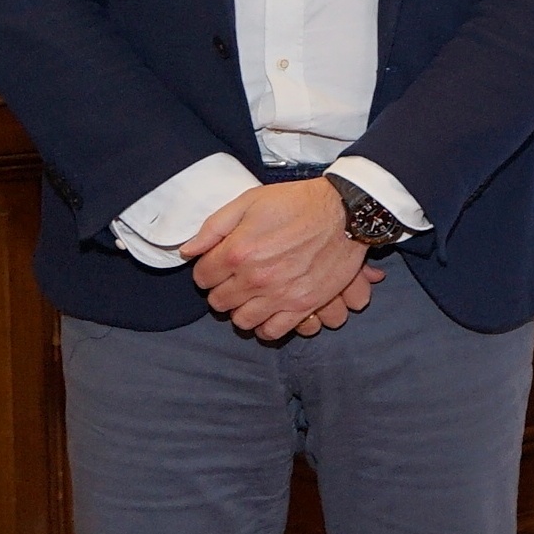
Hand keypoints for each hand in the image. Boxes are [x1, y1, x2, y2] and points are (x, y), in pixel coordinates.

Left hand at [181, 178, 371, 341]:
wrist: (344, 212)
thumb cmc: (296, 203)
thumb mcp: (249, 201)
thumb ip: (213, 227)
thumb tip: (188, 251)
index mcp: (238, 251)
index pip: (202, 277)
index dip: (207, 270)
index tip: (218, 265)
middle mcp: (255, 278)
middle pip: (219, 302)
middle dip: (221, 290)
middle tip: (234, 279)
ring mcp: (280, 295)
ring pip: (241, 321)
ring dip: (240, 310)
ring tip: (250, 296)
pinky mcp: (303, 305)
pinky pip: (272, 331)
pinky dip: (264, 326)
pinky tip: (267, 312)